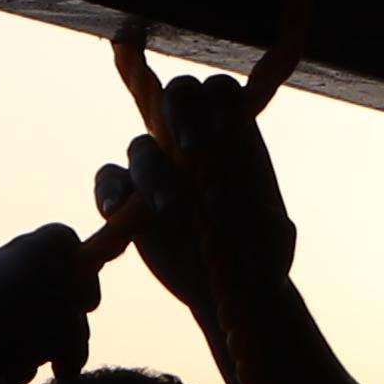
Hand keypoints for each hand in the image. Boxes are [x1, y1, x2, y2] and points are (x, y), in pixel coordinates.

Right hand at [100, 74, 295, 317]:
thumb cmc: (262, 257)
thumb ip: (264, 215)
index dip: (220, 99)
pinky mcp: (127, 199)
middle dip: (181, 112)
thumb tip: (240, 201)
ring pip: (141, 147)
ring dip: (152, 172)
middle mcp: (190, 142)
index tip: (228, 127)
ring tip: (170, 208)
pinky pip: (109, 181)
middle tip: (193, 148)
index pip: (219, 90)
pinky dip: (109, 192)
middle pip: (176, 98)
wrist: (229, 293)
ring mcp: (156, 167)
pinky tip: (117, 212)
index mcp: (233, 137)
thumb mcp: (275, 238)